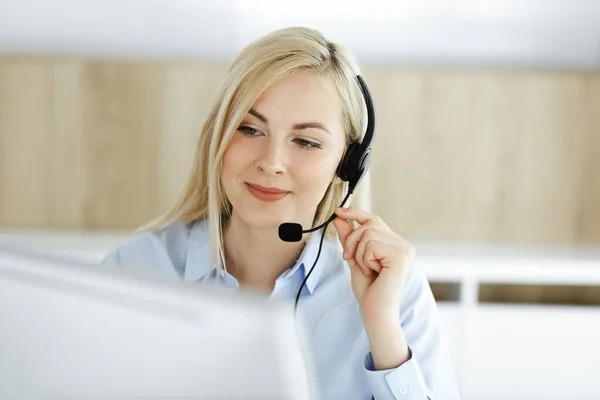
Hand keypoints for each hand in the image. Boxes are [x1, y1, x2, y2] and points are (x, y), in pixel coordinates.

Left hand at [332, 207, 414, 326]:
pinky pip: (372, 244)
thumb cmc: (368, 291)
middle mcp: (404, 245)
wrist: (376, 313)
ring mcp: (404, 250)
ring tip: (367, 270)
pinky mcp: (400, 256)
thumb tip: (339, 218)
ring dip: (359, 253)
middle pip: (369, 224)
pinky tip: (373, 272)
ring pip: (368, 233)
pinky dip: (365, 259)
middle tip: (349, 258)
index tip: (337, 211)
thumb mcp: (355, 259)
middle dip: (352, 240)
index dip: (355, 213)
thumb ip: (349, 238)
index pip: (374, 220)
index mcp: (395, 245)